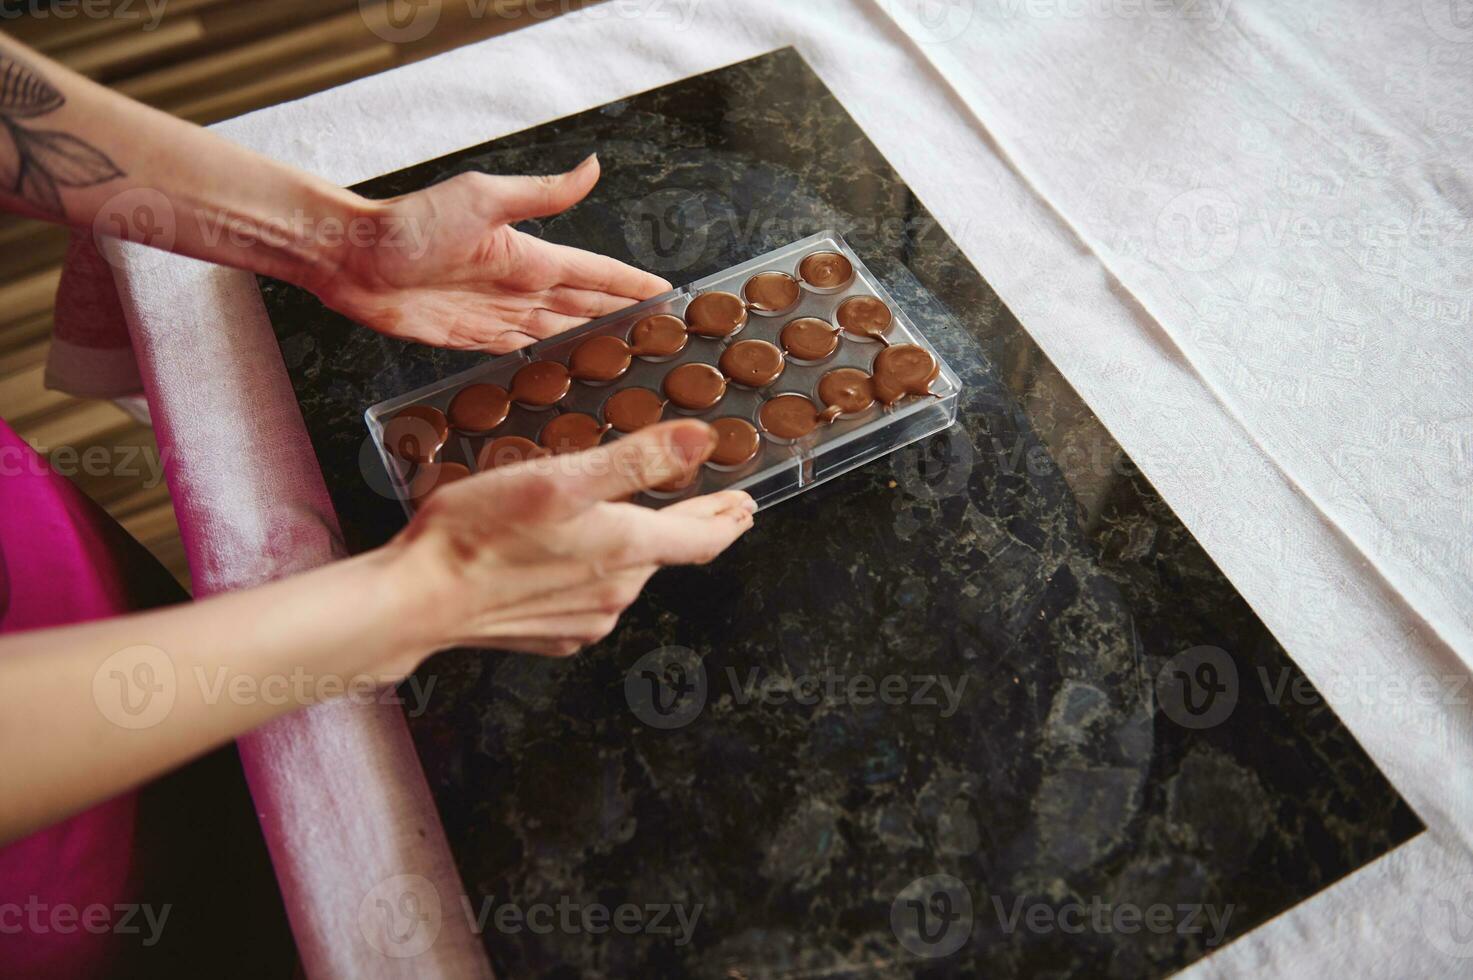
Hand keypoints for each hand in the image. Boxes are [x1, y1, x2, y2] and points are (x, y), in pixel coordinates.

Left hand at [313, 155, 669, 352]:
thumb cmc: (410, 224)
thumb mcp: (483, 200)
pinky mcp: (467, 339)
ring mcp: (494, 314)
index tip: (665, 293)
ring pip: (556, 331)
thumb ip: (542, 195)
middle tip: (656, 331)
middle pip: (582, 305)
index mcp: (529, 256)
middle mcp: (517, 286)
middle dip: (620, 315)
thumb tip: (594, 168)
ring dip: (588, 338)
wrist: (351, 258)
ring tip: (622, 350)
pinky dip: (544, 358)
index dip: (629, 284)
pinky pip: (517, 352)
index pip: (594, 273)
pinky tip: (560, 363)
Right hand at [377, 420, 754, 672]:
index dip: (728, 519)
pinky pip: (591, 599)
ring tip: (633, 523)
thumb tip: (702, 443)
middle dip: (687, 529)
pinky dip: (596, 574)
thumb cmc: (481, 533)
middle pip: (665, 554)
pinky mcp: (552, 634)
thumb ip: (638, 461)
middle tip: (707, 511)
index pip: (701, 539)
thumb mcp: (563, 478)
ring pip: (626, 575)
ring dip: (636, 549)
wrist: (419, 600)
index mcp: (627, 551)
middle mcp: (616, 593)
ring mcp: (585, 619)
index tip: (747, 507)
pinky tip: (578, 559)